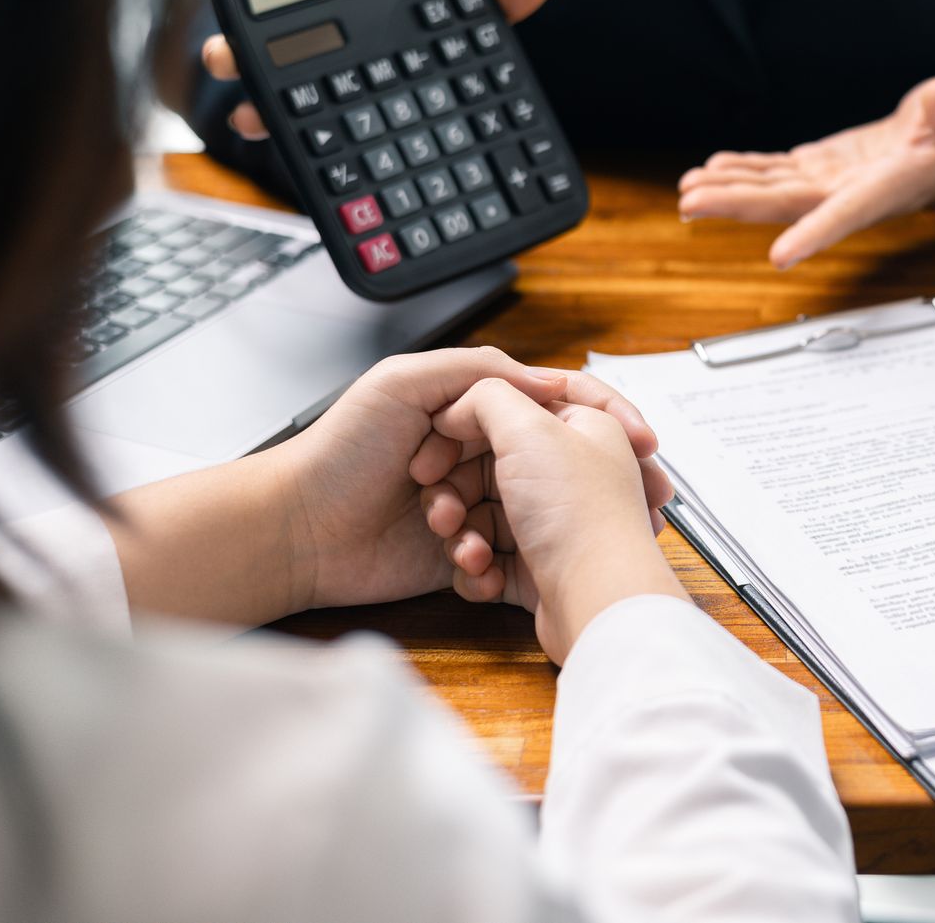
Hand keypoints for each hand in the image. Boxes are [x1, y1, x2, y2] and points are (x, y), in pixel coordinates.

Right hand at [201, 0, 557, 140]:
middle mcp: (319, 21)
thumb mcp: (472, 29)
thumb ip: (494, 2)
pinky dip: (263, 117)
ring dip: (237, 65)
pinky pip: (277, 110)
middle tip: (230, 32)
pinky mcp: (307, 111)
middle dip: (239, 10)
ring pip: (256, 58)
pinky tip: (257, 123)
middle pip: (264, 4)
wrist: (456, 122)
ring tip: (236, 80)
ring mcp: (308, 66)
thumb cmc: (453, 54)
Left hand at [269, 347, 600, 612]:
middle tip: (602, 502)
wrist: (296, 528)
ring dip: (510, 527)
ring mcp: (474, 505)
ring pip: (530, 517)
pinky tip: (462, 560)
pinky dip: (490, 563)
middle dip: (571, 486)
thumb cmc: (339, 450)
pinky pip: (502, 559)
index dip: (601, 418)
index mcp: (472, 407)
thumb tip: (549, 380)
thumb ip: (479, 370)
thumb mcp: (404, 381)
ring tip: (458, 528)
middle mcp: (480, 455)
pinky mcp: (461, 552)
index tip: (638, 441)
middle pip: (551, 463)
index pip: (553, 403)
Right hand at [415, 373, 683, 662]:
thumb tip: (457, 409)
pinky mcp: (536, 566)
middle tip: (439, 499)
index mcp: (582, 427)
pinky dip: (477, 566)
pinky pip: (487, 556)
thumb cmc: (577, 516)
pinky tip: (484, 574)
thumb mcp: (528, 430)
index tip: (441, 428)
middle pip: (489, 461)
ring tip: (468, 549)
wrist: (595, 600)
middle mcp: (570, 470)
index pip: (517, 402)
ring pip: (481, 511)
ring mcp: (552, 520)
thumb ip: (486, 397)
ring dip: (461, 531)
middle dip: (456, 483)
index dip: (472, 414)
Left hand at [676, 76, 934, 268]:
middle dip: (738, 205)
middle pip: (788, 205)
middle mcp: (852, 192)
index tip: (780, 255)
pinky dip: (745, 170)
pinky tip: (714, 168)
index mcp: (889, 187)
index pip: (847, 213)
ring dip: (729, 191)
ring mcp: (833, 181)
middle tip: (692, 203)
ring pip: (773, 191)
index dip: (814, 233)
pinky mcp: (823, 167)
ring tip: (688, 190)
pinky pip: (777, 172)